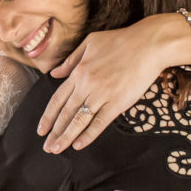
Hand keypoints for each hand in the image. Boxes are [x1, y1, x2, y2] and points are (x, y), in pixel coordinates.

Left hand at [39, 21, 164, 152]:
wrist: (149, 44)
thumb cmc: (121, 41)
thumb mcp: (90, 43)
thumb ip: (71, 60)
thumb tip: (54, 74)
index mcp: (79, 72)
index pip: (58, 99)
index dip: (48, 116)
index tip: (41, 130)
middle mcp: (87, 85)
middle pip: (66, 113)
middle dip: (54, 132)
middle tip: (47, 147)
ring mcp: (103, 95)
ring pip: (79, 120)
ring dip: (66, 136)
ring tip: (57, 149)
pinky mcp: (119, 102)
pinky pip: (100, 122)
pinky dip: (88, 135)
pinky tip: (79, 145)